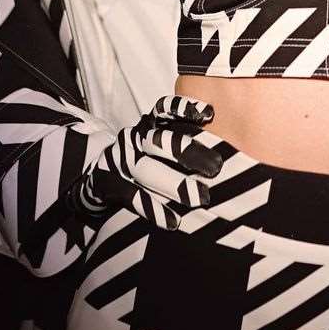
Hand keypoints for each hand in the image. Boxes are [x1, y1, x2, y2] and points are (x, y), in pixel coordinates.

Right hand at [73, 94, 221, 229]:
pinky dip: (150, 207)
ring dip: (173, 184)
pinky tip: (172, 221)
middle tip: (216, 168)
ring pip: (145, 168)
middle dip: (189, 153)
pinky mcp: (104, 182)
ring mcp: (118, 159)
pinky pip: (127, 193)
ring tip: (202, 198)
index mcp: (149, 125)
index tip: (209, 113)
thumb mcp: (161, 150)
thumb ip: (186, 149)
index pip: (165, 110)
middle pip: (160, 141)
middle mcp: (134, 138)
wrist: (95, 183)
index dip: (184, 108)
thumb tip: (232, 160)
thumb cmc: (143, 165)